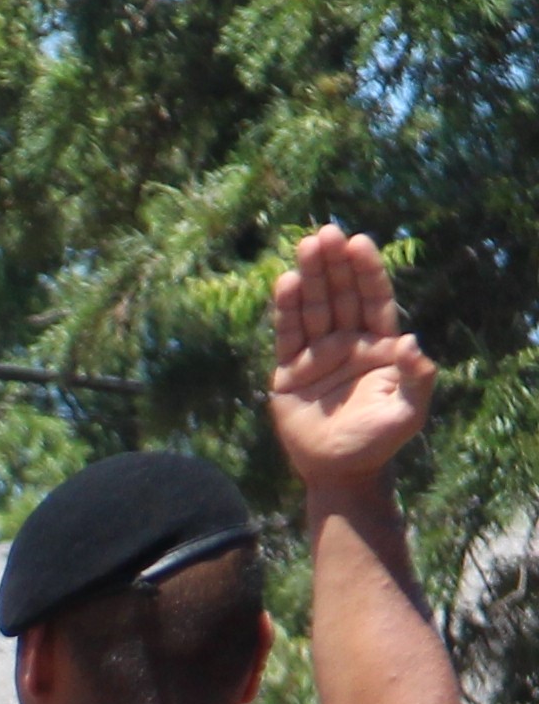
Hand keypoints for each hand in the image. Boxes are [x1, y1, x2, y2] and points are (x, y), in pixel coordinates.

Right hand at [267, 225, 434, 489]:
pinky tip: (285, 283)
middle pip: (341, 295)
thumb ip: (417, 376)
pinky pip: (287, 333)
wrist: (339, 470)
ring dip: (310, 276)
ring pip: (313, 307)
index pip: (373, 300)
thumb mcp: (409, 411)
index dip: (367, 272)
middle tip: (325, 232)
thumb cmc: (379, 440)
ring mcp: (317, 354)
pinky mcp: (289, 370)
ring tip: (306, 246)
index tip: (359, 242)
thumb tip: (410, 341)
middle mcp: (347, 342)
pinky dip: (286, 309)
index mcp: (379, 346)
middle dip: (334, 263)